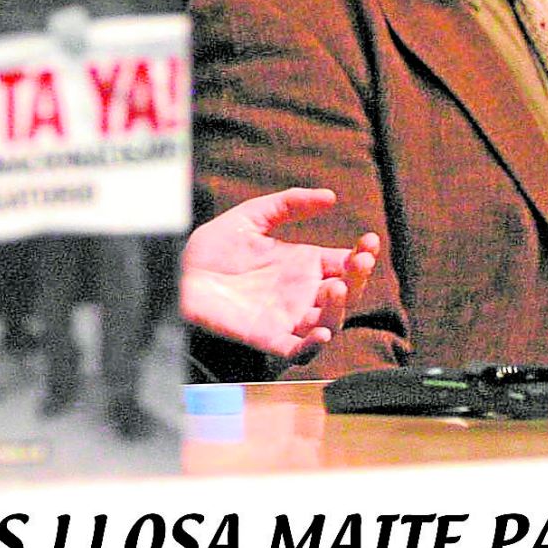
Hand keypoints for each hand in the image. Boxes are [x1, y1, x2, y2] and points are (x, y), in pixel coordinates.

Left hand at [180, 188, 378, 358]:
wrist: (178, 273)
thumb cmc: (212, 248)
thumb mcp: (253, 216)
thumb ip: (289, 204)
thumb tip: (331, 196)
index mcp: (303, 265)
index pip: (345, 264)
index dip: (362, 255)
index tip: (368, 241)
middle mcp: (301, 294)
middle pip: (345, 293)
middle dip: (358, 278)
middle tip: (360, 260)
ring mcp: (287, 318)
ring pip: (329, 322)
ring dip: (339, 308)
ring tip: (336, 286)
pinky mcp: (268, 337)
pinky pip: (298, 351)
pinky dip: (313, 346)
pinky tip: (321, 332)